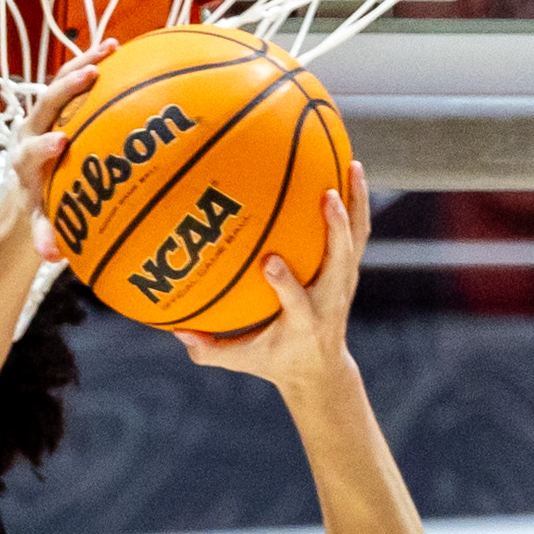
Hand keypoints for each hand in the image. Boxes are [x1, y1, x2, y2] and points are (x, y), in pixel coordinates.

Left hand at [11, 39, 115, 262]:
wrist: (28, 174)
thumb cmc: (41, 198)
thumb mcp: (43, 218)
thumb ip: (46, 233)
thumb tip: (52, 256)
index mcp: (25, 159)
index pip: (30, 151)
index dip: (42, 145)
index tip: (61, 142)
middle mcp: (30, 128)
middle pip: (44, 104)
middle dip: (64, 90)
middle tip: (89, 78)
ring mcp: (43, 110)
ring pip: (59, 81)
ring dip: (83, 63)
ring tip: (111, 48)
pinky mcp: (57, 98)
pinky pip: (74, 75)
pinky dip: (93, 60)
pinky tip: (120, 47)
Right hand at [174, 161, 370, 394]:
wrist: (320, 368)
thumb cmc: (274, 360)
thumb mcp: (242, 359)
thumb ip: (210, 350)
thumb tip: (176, 331)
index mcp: (304, 323)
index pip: (297, 302)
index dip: (286, 283)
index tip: (269, 262)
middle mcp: (329, 301)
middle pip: (340, 263)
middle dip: (337, 231)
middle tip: (328, 195)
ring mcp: (344, 285)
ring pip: (356, 240)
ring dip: (357, 203)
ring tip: (351, 165)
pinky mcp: (349, 272)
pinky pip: (357, 232)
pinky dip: (356, 202)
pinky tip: (348, 170)